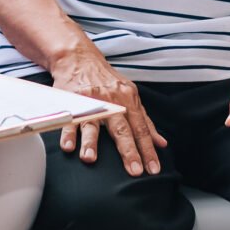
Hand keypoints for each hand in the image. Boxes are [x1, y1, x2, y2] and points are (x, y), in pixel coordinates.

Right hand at [51, 47, 166, 176]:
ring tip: (90, 159)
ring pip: (92, 122)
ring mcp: (91, 100)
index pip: (141, 128)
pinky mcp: (73, 100)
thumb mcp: (130, 95)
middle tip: (134, 171)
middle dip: (128, 150)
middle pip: (121, 127)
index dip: (148, 149)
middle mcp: (111, 100)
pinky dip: (68, 132)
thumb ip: (145, 121)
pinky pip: (70, 118)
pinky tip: (68, 146)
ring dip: (91, 141)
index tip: (153, 170)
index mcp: (128, 100)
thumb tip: (161, 143)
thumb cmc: (107, 80)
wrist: (80, 58)